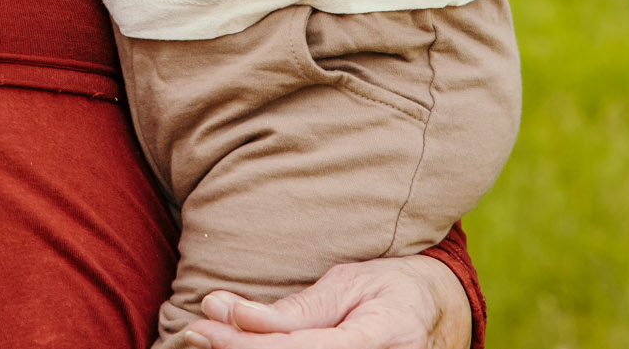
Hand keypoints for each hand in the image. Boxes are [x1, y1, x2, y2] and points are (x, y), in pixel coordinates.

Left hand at [183, 256, 473, 348]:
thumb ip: (295, 310)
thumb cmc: (388, 290)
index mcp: (381, 336)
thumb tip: (229, 312)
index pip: (299, 348)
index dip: (245, 341)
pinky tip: (240, 347)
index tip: (202, 323)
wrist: (432, 315)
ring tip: (212, 339)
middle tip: (196, 332)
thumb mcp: (348, 285)